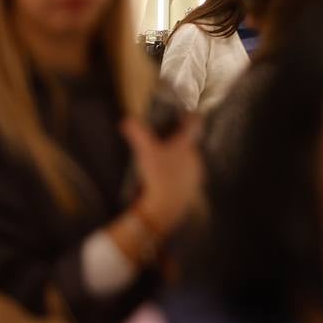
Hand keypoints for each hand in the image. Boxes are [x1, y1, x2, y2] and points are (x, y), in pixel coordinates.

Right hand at [122, 116, 203, 234]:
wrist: (165, 208)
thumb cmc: (157, 176)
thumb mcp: (145, 152)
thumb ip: (136, 133)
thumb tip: (127, 120)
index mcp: (186, 145)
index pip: (194, 122)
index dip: (189, 115)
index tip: (182, 114)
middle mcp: (195, 157)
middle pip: (189, 142)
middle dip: (177, 140)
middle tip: (162, 140)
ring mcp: (196, 173)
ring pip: (188, 160)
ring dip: (177, 159)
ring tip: (160, 162)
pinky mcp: (193, 188)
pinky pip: (186, 176)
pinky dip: (176, 175)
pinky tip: (163, 179)